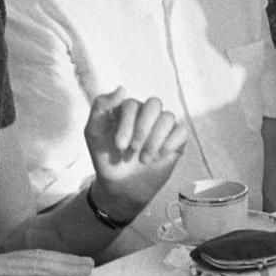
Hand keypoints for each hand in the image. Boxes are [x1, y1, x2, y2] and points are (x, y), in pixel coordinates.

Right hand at [0, 250, 93, 275]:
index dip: (58, 266)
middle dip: (66, 264)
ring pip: (30, 264)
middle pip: (37, 261)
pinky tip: (54, 274)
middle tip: (92, 266)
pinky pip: (12, 270)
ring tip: (84, 269)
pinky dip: (35, 271)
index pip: (32, 265)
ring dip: (59, 266)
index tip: (81, 270)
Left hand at [84, 88, 186, 220]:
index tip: (119, 145)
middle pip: (154, 103)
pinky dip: (170, 143)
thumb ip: (100, 107)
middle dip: (143, 128)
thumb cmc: (106, 157)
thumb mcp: (94, 132)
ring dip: (154, 141)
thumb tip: (121, 89)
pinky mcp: (176, 141)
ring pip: (168, 117)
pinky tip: (160, 156)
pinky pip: (181, 132)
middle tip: (132, 149)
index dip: (127, 124)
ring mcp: (163, 127)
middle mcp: (148, 114)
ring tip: (143, 160)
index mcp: (128, 110)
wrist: (120, 186)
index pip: (132, 104)